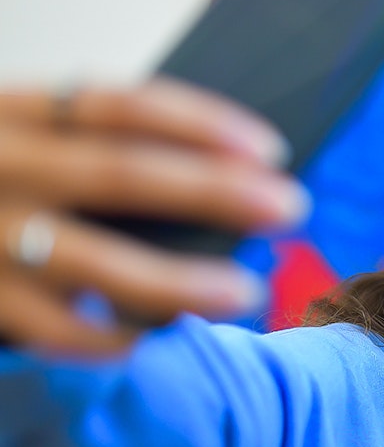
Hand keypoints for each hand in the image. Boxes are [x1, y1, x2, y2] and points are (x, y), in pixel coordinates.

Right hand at [0, 79, 309, 353]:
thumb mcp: (10, 143)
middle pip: (123, 175)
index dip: (203, 124)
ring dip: (179, 282)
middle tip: (292, 207)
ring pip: (92, 264)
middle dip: (217, 192)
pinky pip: (48, 328)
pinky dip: (105, 336)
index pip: (120, 106)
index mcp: (9, 113)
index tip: (272, 149)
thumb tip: (213, 175)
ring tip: (246, 292)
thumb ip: (80, 150)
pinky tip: (154, 340)